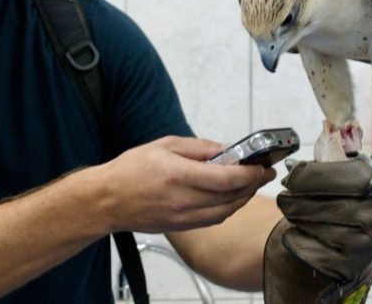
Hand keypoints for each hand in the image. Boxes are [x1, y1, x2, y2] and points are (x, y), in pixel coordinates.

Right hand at [98, 136, 275, 233]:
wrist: (107, 200)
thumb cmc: (131, 170)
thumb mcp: (165, 145)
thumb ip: (199, 147)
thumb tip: (226, 150)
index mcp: (179, 175)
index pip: (226, 179)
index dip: (249, 174)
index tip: (261, 166)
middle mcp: (183, 200)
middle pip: (231, 197)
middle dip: (253, 184)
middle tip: (264, 173)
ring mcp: (182, 217)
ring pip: (226, 211)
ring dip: (243, 198)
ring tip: (252, 184)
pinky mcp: (181, 227)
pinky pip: (213, 220)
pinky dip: (228, 209)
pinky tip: (232, 197)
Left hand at [263, 157, 371, 303]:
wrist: (359, 238)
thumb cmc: (348, 199)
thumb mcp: (347, 176)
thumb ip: (329, 163)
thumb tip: (297, 160)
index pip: (337, 178)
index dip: (307, 177)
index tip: (289, 178)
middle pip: (324, 205)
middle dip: (295, 200)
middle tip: (282, 198)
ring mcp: (366, 244)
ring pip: (316, 228)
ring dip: (296, 219)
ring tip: (291, 213)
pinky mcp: (350, 266)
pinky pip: (311, 251)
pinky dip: (297, 240)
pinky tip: (296, 233)